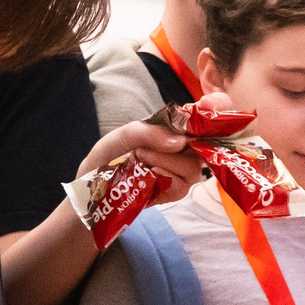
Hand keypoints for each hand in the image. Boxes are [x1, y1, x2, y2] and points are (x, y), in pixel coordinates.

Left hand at [76, 120, 198, 204]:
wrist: (93, 187)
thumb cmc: (109, 157)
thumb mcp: (123, 136)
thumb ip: (148, 132)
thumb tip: (180, 141)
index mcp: (174, 129)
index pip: (204, 121)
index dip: (212, 113)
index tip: (198, 113)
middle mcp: (183, 149)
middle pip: (201, 147)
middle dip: (170, 149)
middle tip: (142, 151)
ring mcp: (182, 172)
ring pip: (191, 168)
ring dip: (163, 163)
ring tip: (141, 163)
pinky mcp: (176, 191)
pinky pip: (180, 186)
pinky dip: (162, 179)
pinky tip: (147, 177)